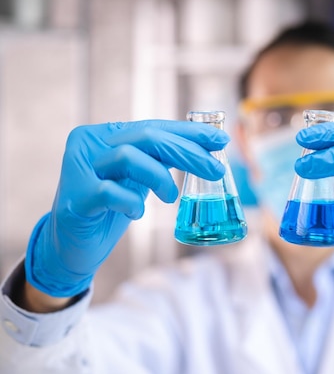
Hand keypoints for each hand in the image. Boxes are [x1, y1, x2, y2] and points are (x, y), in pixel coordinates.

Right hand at [26, 120, 228, 296]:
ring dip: (159, 177)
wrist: (74, 246)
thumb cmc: (111, 208)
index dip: (189, 132)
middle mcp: (90, 145)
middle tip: (215, 170)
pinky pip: (110, 192)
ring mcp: (79, 170)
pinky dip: (132, 203)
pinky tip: (137, 213)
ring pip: (128, 157)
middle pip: (146, 137)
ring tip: (170, 197)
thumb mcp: (139, 179)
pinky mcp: (76, 198)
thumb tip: (206, 148)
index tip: (220, 139)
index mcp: (106, 135)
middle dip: (187, 152)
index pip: (154, 126)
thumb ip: (161, 160)